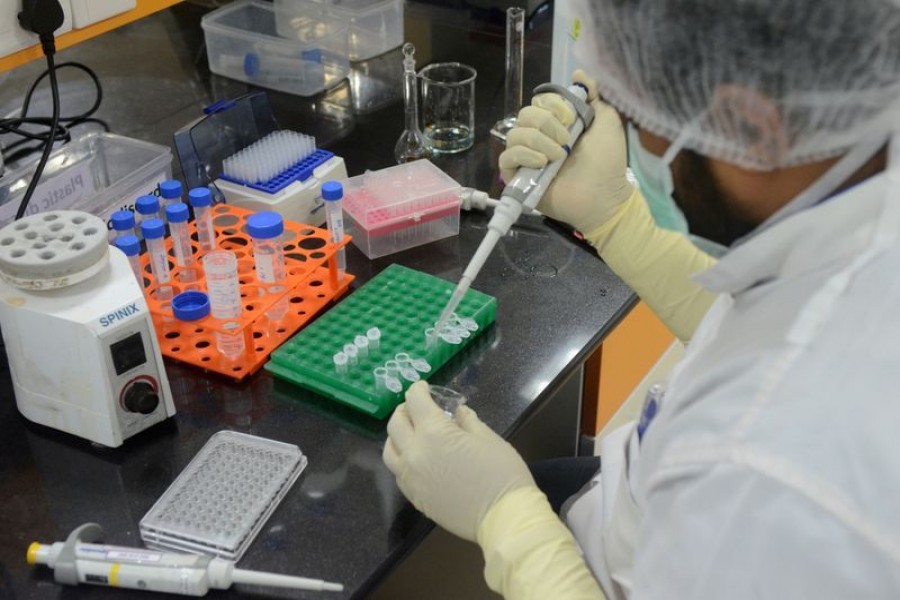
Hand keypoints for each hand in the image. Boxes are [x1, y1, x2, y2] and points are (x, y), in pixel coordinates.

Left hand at [383, 381, 534, 541]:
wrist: (504, 518)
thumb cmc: (502, 473)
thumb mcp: (489, 438)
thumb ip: (467, 422)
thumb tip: (457, 413)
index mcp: (434, 433)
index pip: (415, 402)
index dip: (418, 390)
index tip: (424, 387)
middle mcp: (415, 453)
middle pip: (395, 424)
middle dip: (405, 410)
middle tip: (417, 407)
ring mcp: (411, 478)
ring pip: (389, 450)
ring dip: (396, 435)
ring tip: (410, 432)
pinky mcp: (414, 497)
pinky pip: (398, 473)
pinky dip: (401, 459)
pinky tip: (415, 458)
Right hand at [498, 70, 633, 233]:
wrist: (604, 194)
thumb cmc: (608, 160)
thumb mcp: (606, 119)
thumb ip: (594, 94)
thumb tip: (577, 73)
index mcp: (557, 124)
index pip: (540, 101)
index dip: (554, 105)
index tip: (572, 119)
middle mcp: (540, 138)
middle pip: (525, 114)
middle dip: (546, 123)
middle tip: (567, 140)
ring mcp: (528, 158)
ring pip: (515, 134)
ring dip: (539, 140)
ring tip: (558, 156)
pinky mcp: (518, 178)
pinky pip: (507, 157)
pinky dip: (524, 155)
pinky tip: (543, 163)